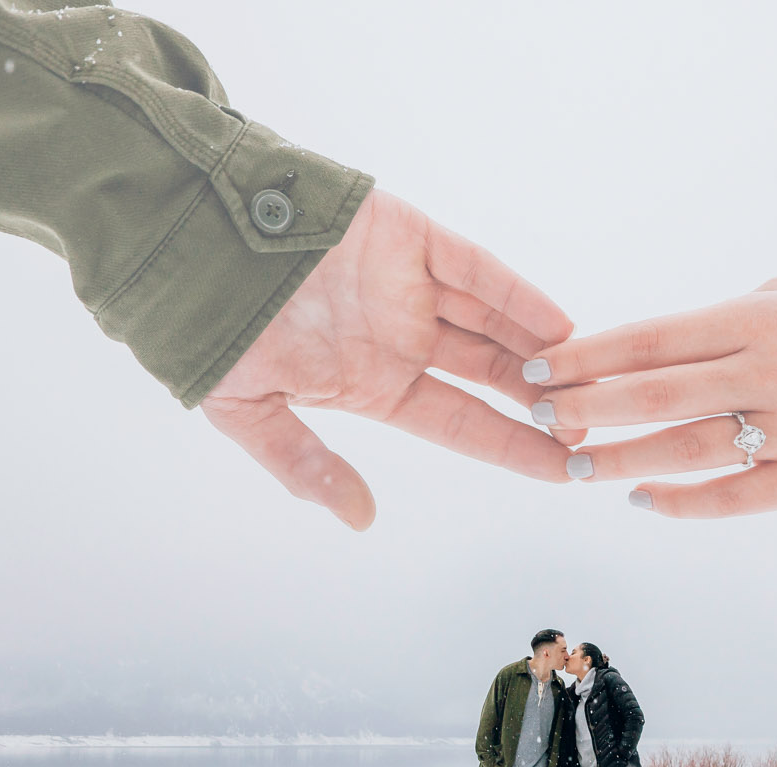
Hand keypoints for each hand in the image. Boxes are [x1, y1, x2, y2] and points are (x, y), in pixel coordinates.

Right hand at [202, 189, 582, 529]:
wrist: (180, 243)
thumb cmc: (207, 331)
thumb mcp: (250, 413)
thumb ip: (307, 465)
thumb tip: (361, 520)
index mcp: (373, 383)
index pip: (461, 423)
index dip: (515, 447)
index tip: (568, 470)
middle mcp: (401, 336)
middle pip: (492, 375)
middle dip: (544, 401)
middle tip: (596, 426)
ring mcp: (408, 284)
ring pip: (494, 321)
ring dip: (541, 349)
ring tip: (590, 378)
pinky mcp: (407, 235)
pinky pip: (473, 267)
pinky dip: (515, 293)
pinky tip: (557, 323)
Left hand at [524, 278, 776, 517]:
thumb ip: (725, 320)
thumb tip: (654, 348)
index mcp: (757, 320)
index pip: (652, 339)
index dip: (588, 355)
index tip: (540, 367)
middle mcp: (768, 373)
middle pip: (655, 395)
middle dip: (586, 407)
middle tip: (536, 418)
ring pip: (685, 449)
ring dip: (621, 458)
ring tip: (574, 465)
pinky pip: (733, 497)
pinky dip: (683, 501)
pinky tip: (643, 499)